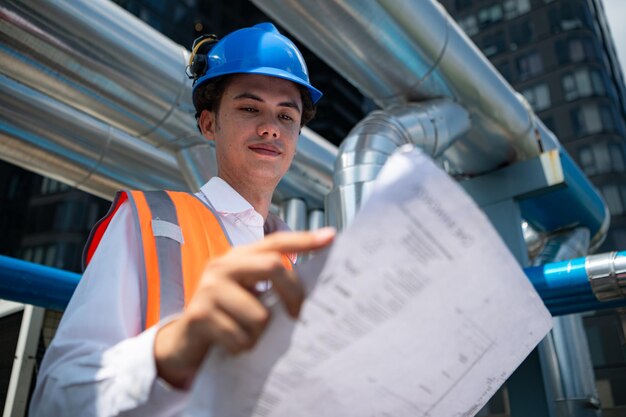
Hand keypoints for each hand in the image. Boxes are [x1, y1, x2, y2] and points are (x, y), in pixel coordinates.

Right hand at [154, 227, 334, 388]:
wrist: (184, 342)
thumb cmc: (227, 317)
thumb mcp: (249, 294)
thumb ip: (272, 284)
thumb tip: (314, 289)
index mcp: (238, 257)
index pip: (276, 242)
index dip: (304, 240)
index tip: (331, 237)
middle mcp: (222, 266)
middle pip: (272, 267)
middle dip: (292, 294)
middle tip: (297, 315)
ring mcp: (208, 289)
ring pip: (260, 315)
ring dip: (260, 336)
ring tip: (248, 337)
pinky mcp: (199, 316)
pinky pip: (240, 338)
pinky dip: (243, 348)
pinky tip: (232, 346)